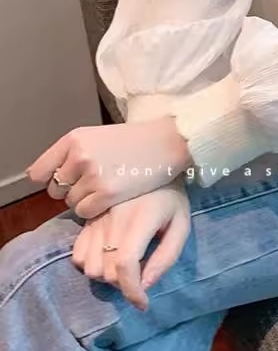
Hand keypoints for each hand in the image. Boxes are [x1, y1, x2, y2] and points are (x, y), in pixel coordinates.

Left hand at [26, 115, 192, 218]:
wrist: (167, 142)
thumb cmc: (133, 141)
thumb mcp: (97, 137)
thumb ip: (72, 154)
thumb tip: (49, 179)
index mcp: (74, 139)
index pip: (38, 173)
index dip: (51, 179)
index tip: (67, 179)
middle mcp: (79, 156)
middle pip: (55, 190)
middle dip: (71, 190)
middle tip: (95, 181)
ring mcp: (92, 175)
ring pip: (71, 203)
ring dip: (85, 200)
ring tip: (108, 186)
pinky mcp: (106, 193)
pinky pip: (85, 212)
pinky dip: (96, 209)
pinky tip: (112, 195)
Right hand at [71, 179, 190, 310]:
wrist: (153, 162)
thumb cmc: (171, 197)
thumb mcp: (181, 224)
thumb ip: (166, 257)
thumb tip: (144, 285)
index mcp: (140, 219)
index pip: (125, 265)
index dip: (131, 292)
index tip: (142, 304)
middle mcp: (114, 219)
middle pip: (106, 271)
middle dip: (123, 283)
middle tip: (139, 275)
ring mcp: (96, 218)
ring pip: (89, 267)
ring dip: (106, 274)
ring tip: (124, 264)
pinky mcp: (87, 218)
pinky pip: (77, 254)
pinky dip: (90, 263)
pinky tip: (107, 254)